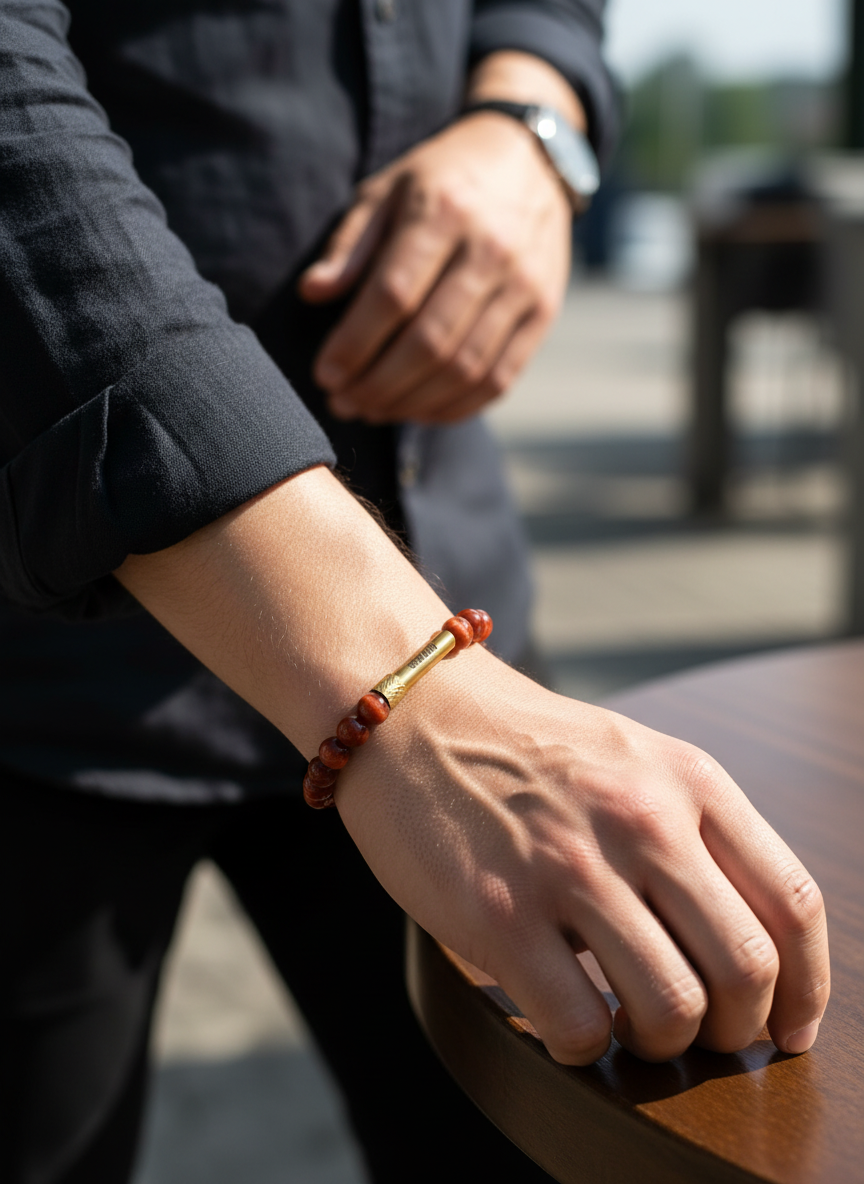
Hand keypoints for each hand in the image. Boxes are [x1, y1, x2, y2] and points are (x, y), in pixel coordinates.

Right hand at [117, 468, 828, 1066]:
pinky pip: (579, 1027)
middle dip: (737, 1029)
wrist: (412, 712)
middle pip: (747, 969)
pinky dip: (584, 1046)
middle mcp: (641, 820)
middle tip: (704, 1035)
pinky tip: (566, 1016)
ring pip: (672, 1011)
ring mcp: (570, 867)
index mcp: (688, 780)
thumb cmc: (524, 746)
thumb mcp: (633, 758)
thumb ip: (695, 829)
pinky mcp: (500, 913)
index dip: (807, 988)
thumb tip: (748, 949)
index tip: (787, 1026)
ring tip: (630, 1026)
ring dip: (661, 1044)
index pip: (794, 903)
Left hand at [298, 111, 571, 424]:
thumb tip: (313, 293)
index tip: (325, 374)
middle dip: (378, 384)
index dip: (355, 344)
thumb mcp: (387, 191)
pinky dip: (455, 408)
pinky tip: (418, 410)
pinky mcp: (544, 314)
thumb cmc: (441, 181)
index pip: (393, 295)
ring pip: (464, 369)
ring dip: (412, 403)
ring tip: (373, 410)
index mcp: (444, 211)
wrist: (531, 162)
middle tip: (343, 402)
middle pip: (430, 341)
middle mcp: (490, 250)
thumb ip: (350, 244)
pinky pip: (498, 380)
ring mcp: (524, 286)